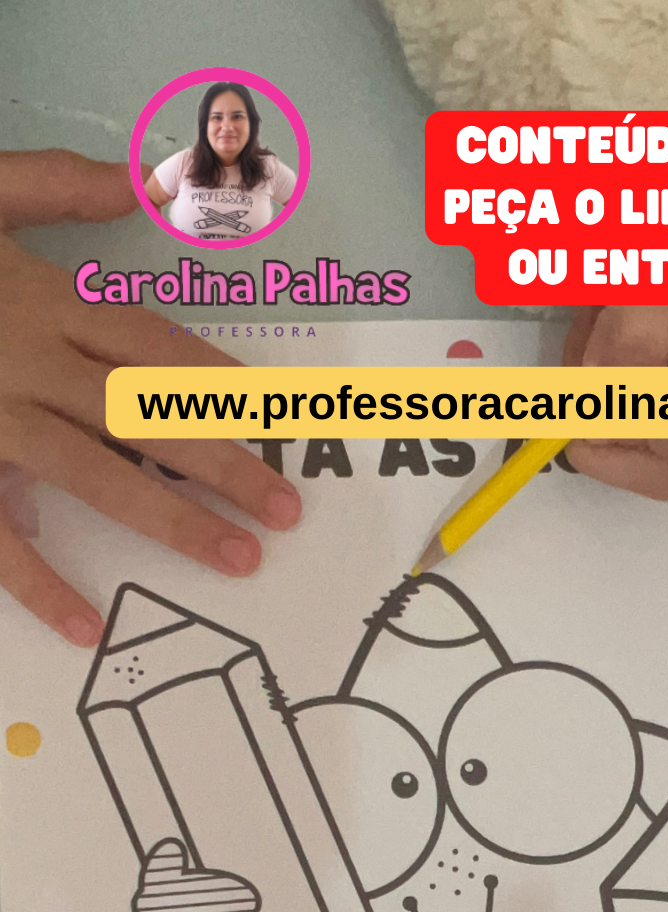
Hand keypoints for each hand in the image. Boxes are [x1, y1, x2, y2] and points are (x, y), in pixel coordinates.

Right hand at [0, 150, 301, 647]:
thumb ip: (61, 186)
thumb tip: (149, 178)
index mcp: (42, 296)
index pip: (155, 345)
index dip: (222, 384)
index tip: (279, 426)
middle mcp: (27, 360)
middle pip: (146, 412)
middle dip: (222, 461)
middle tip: (286, 511)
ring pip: (93, 472)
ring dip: (168, 519)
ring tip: (237, 559)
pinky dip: (36, 583)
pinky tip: (86, 625)